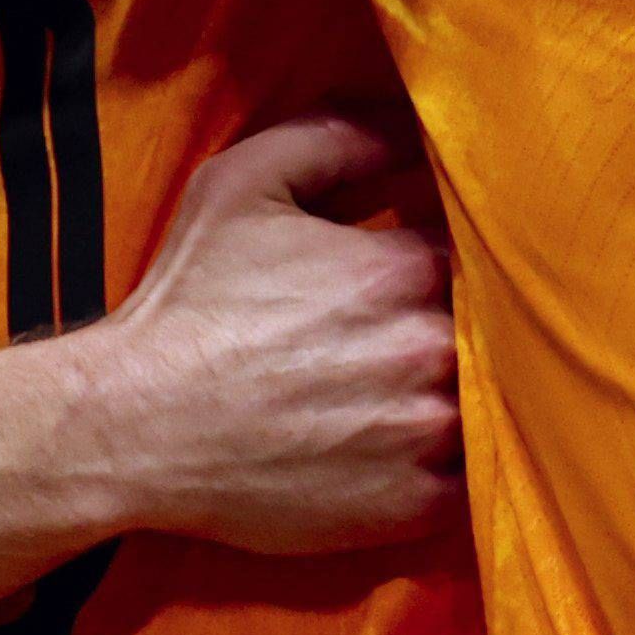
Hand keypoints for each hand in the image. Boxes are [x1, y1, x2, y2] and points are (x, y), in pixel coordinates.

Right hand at [78, 118, 459, 555]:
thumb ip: (339, 138)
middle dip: (476, 325)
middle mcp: (430, 351)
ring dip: (477, 394)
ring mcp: (428, 435)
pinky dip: (468, 468)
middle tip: (430, 331)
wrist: (136, 426)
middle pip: (498, 330)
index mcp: (402, 269)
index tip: (438, 266)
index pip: (480, 251)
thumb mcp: (247, 183)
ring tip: (430, 390)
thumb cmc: (190, 302)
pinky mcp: (414, 508)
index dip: (462, 256)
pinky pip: (479, 484)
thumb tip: (410, 127)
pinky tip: (428, 449)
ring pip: (498, 406)